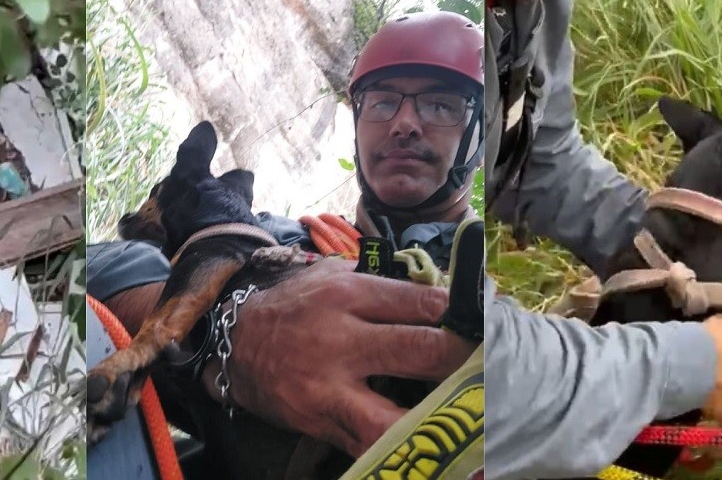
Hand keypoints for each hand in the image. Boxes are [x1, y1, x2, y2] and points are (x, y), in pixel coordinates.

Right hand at [200, 258, 475, 456]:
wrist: (235, 341)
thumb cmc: (296, 305)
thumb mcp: (332, 276)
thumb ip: (381, 284)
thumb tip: (442, 292)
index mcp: (348, 293)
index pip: (421, 303)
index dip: (460, 315)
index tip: (483, 324)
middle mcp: (340, 337)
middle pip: (420, 351)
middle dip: (461, 361)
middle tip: (486, 366)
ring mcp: (328, 386)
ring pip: (393, 416)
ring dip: (435, 417)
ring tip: (465, 415)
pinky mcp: (320, 420)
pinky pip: (367, 443)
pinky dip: (399, 445)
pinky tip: (426, 443)